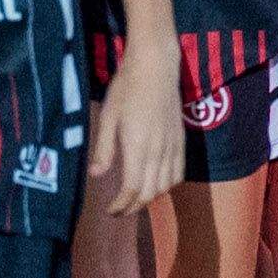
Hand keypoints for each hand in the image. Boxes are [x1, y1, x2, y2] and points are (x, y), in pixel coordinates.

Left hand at [88, 43, 184, 215]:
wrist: (156, 67)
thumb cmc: (127, 88)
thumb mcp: (108, 117)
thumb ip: (104, 148)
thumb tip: (96, 175)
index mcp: (138, 146)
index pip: (132, 189)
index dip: (121, 205)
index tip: (110, 210)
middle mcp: (158, 151)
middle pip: (150, 193)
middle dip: (134, 207)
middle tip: (119, 210)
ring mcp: (172, 146)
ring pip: (166, 186)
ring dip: (151, 198)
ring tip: (135, 199)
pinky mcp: (181, 140)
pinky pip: (179, 172)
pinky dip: (168, 185)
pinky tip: (156, 183)